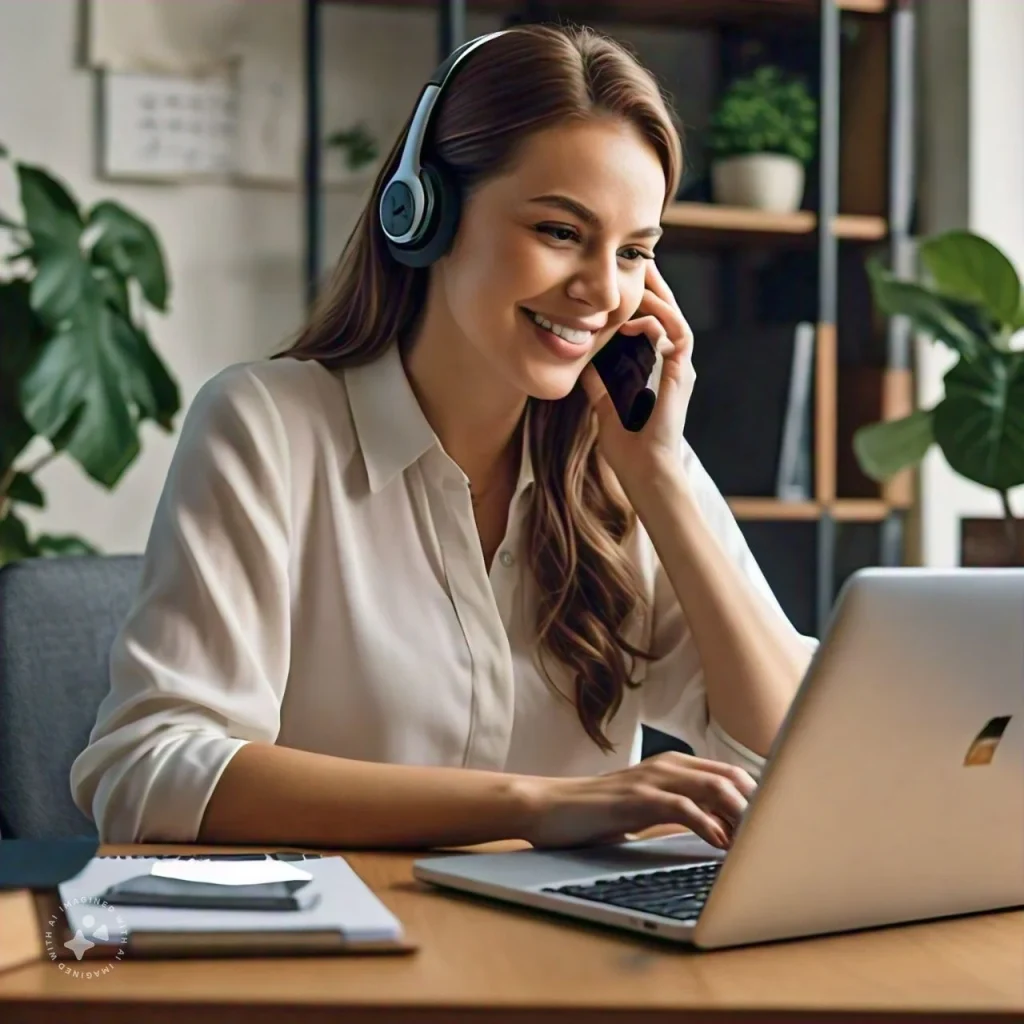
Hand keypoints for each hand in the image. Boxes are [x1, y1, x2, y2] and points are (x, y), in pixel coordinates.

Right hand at [521, 751, 755, 849]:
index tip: (777, 826)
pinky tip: (719, 845)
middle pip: (732, 777)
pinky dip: (708, 826)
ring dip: (741, 817)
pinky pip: (683, 807)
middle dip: (759, 807)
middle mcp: (668, 764)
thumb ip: (682, 810)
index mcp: (674, 764)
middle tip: (774, 838)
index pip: (732, 773)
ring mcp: (652, 779)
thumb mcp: (647, 807)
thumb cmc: (598, 812)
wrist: (548, 807)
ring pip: (714, 788)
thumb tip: (725, 833)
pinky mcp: (636, 799)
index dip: (760, 798)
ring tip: (755, 845)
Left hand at [579, 260, 694, 482]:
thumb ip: (598, 383)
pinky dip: (660, 322)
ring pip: (676, 319)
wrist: (644, 472)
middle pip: (669, 315)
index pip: (653, 325)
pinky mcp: (682, 376)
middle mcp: (674, 366)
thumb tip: (581, 362)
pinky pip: (678, 337)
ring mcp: (681, 370)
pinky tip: (640, 316)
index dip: (641, 302)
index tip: (624, 283)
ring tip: (642, 277)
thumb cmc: (627, 449)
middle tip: (637, 264)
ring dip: (659, 297)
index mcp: (658, 371)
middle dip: (654, 288)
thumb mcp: (604, 406)